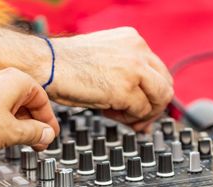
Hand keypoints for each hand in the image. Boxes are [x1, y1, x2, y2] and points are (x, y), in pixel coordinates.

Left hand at [0, 68, 59, 152]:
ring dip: (13, 130)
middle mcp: (3, 80)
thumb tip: (46, 135)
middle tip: (35, 144)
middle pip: (27, 106)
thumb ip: (34, 134)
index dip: (48, 122)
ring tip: (10, 144)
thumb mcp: (12, 132)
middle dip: (30, 128)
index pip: (43, 101)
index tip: (49, 136)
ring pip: (10, 111)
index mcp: (17, 81)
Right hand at [48, 27, 173, 131]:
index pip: (159, 71)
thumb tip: (141, 100)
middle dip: (154, 108)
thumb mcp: (104, 60)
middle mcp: (138, 51)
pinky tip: (109, 113)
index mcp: (133, 40)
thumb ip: (125, 74)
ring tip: (121, 116)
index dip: (153, 94)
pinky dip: (128, 119)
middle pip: (165, 86)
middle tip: (138, 120)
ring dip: (143, 114)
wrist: (47, 65)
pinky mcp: (126, 89)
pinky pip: (141, 111)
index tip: (143, 107)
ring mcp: (134, 69)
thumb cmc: (66, 64)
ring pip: (160, 99)